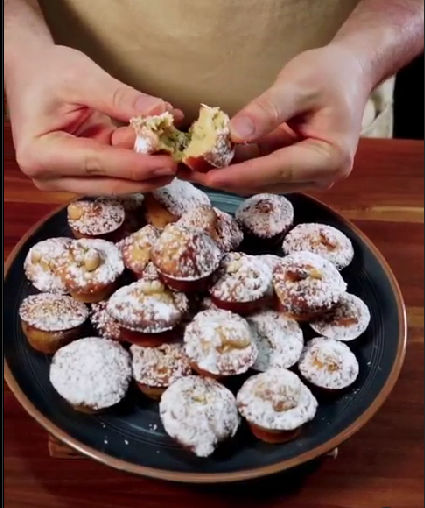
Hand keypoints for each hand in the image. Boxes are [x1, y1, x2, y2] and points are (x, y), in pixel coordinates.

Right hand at [6, 44, 181, 194]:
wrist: (30, 73)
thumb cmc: (47, 72)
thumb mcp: (83, 77)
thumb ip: (122, 99)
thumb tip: (163, 114)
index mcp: (40, 153)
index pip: (97, 163)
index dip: (135, 166)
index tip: (168, 163)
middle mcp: (49, 175)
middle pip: (107, 182)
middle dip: (145, 175)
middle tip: (178, 165)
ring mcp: (64, 179)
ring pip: (114, 182)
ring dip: (144, 172)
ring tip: (173, 159)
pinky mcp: (79, 176)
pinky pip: (113, 174)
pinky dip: (136, 164)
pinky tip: (157, 155)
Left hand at [183, 44, 370, 194]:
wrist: (348, 74)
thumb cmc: (330, 75)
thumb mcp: (299, 84)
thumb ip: (268, 110)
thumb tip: (234, 135)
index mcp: (329, 157)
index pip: (278, 169)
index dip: (241, 174)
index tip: (209, 176)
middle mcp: (321, 175)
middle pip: (266, 180)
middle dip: (227, 176)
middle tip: (188, 170)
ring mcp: (308, 175)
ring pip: (261, 179)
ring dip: (227, 173)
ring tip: (192, 166)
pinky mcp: (295, 170)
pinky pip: (262, 170)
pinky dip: (237, 165)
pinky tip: (210, 158)